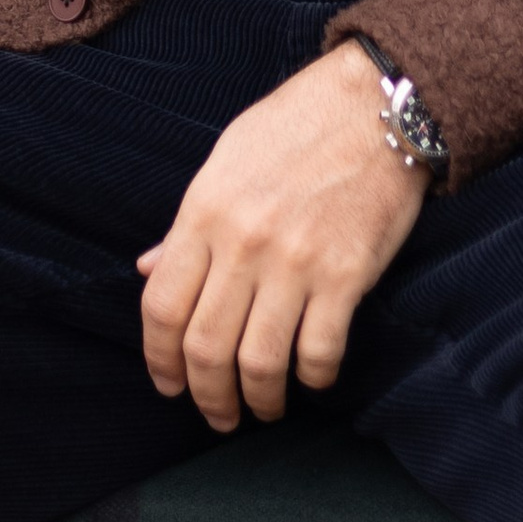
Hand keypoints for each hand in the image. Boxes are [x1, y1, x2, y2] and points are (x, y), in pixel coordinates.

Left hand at [138, 44, 427, 429]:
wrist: (375, 106)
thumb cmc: (295, 127)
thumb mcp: (226, 161)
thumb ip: (187, 224)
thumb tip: (148, 269)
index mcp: (204, 211)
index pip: (161, 305)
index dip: (158, 358)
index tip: (168, 383)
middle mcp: (243, 242)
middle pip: (206, 348)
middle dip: (207, 396)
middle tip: (217, 415)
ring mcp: (295, 262)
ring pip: (259, 362)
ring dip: (258, 400)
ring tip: (262, 408)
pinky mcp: (346, 276)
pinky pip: (318, 352)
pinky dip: (312, 378)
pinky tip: (311, 377)